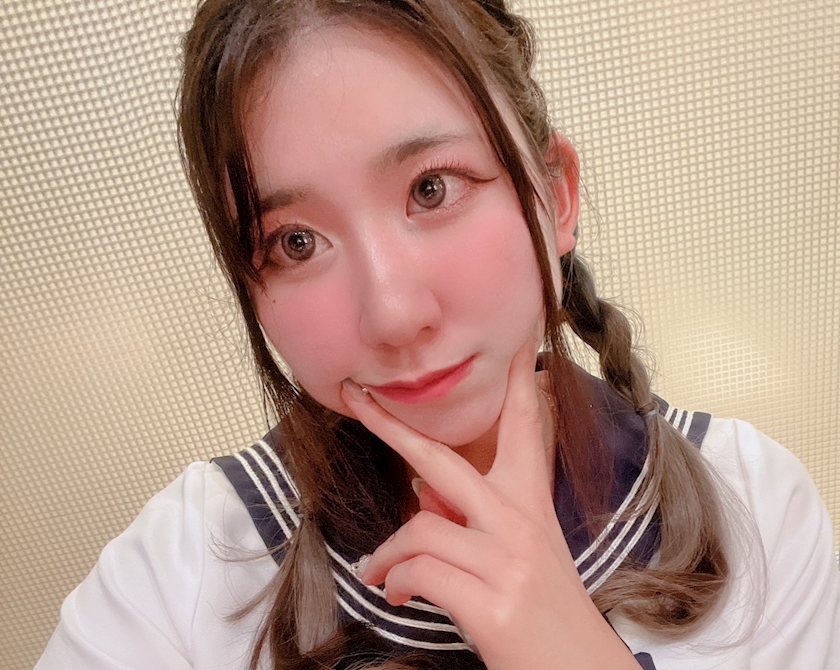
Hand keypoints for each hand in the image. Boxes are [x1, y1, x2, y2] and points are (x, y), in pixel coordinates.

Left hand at [340, 338, 639, 669]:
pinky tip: (396, 598)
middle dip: (391, 425)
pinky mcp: (492, 603)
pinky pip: (420, 573)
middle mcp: (520, 522)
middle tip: (357, 397)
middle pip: (443, 460)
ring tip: (378, 571)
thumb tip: (421, 495)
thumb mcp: (518, 553)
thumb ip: (475, 517)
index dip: (517, 380)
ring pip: (420, 526)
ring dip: (387, 553)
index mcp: (530, 503)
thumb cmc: (544, 611)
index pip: (524, 426)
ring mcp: (507, 560)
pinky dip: (395, 583)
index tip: (512, 339)